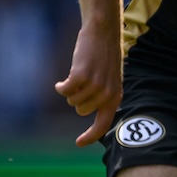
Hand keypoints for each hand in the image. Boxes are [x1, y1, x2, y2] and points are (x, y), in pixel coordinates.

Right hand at [54, 22, 122, 145]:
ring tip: (79, 75)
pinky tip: (63, 80)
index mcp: (116, 97)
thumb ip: (102, 96)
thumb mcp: (109, 79)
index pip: (103, 123)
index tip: (78, 143)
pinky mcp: (81, 77)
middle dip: (77, 99)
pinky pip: (64, 91)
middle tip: (83, 82)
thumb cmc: (104, 56)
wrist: (103, 33)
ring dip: (71, 90)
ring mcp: (95, 86)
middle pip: (81, 110)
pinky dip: (61, 86)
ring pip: (72, 101)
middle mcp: (107, 94)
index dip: (91, 135)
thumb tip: (86, 111)